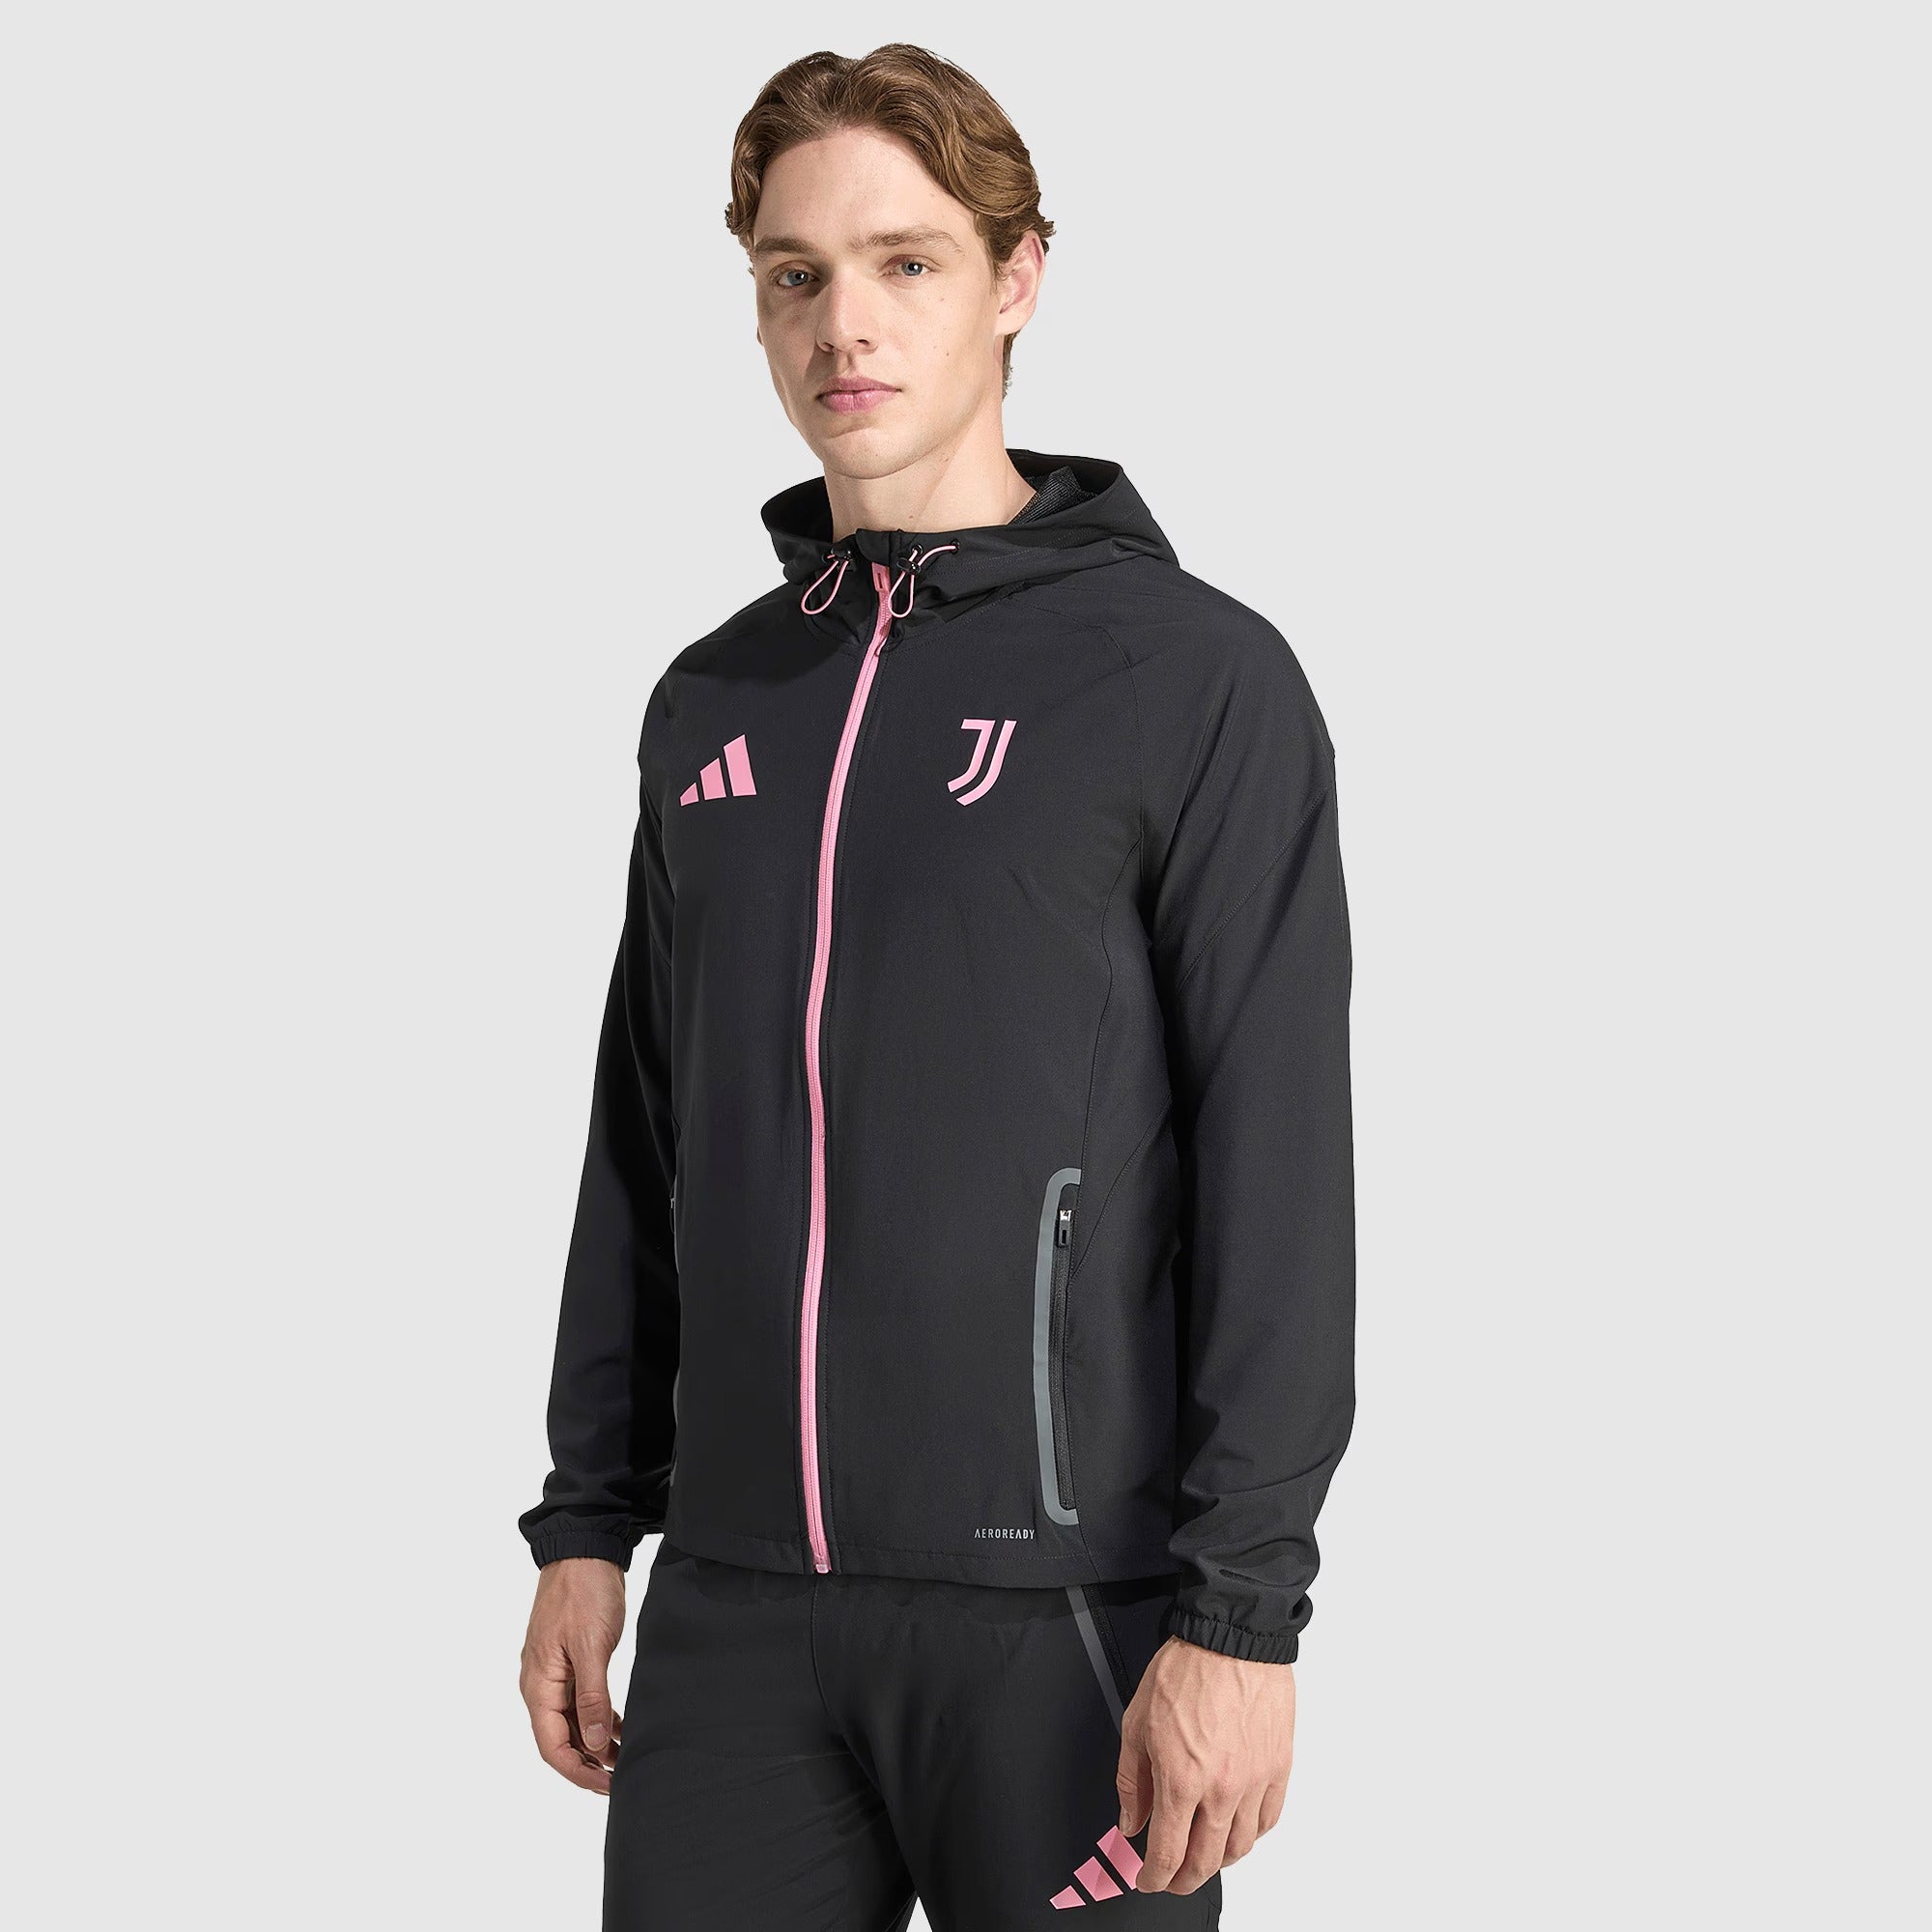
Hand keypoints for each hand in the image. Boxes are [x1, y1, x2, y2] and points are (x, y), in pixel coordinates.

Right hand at [520, 1557, 627, 1793]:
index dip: (577, 1771)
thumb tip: (593, 1744)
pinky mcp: (571, 1661)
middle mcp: (541, 1684)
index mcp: (538, 1684)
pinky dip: (599, 1718)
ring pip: (572, 1722)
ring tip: (626, 1760)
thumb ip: (592, 1696)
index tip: (606, 1786)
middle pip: (559, 1739)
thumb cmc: (583, 1593)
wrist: (585, 1549)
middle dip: (588, 1763)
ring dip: (595, 1743)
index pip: (551, 1745)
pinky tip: (620, 1729)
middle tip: (620, 1780)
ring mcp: (555, 1673)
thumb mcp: (591, 1646)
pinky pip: (580, 1701)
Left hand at [1115, 1637, 1294, 1893]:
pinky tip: (1237, 1829)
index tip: (1147, 1880)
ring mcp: (1254, 1782)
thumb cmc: (1186, 1670)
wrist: (1231, 1638)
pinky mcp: (1278, 1768)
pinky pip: (1268, 1820)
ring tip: (1203, 1855)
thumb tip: (1131, 1820)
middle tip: (1172, 1878)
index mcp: (1181, 1779)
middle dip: (1183, 1880)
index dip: (1154, 1878)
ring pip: (1239, 1848)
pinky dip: (1251, 1835)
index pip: (1167, 1854)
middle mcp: (1221, 1789)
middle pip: (1205, 1862)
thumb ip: (1132, 1781)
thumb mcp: (1136, 1722)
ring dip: (1218, 1861)